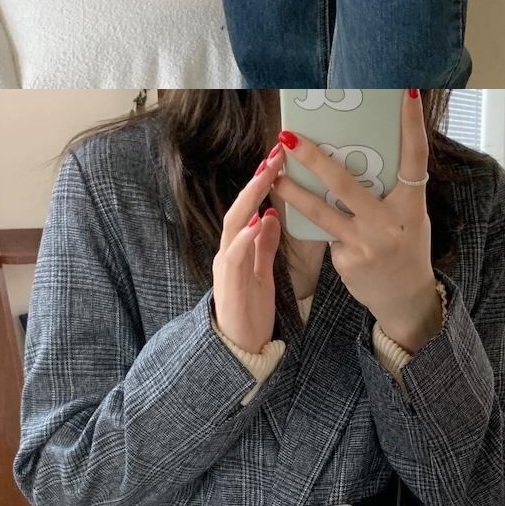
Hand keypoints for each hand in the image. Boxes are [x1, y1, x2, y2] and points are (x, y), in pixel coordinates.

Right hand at [212, 144, 285, 353]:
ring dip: (249, 200)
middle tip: (274, 156)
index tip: (279, 159)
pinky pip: (234, 256)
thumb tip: (271, 216)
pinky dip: (244, 237)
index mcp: (238, 248)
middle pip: (238, 208)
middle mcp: (227, 252)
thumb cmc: (251, 310)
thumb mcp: (263, 272)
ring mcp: (225, 267)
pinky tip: (256, 222)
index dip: (262, 183)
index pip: (248, 208)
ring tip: (265, 177)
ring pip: (233, 225)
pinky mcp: (228, 284)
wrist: (239, 348)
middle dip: (256, 182)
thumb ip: (264, 245)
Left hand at [277, 93, 441, 352]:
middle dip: (314, 158)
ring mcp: (365, 243)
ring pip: (321, 211)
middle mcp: (389, 223)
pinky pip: (325, 233)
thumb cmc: (405, 246)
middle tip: (290, 137)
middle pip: (345, 183)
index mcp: (412, 205)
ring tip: (274, 174)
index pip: (415, 157)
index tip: (406, 92)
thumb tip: (357, 155)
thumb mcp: (408, 216)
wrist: (405, 298)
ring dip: (293, 191)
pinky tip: (313, 223)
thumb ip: (387, 191)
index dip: (412, 124)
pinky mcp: (346, 260)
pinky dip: (317, 225)